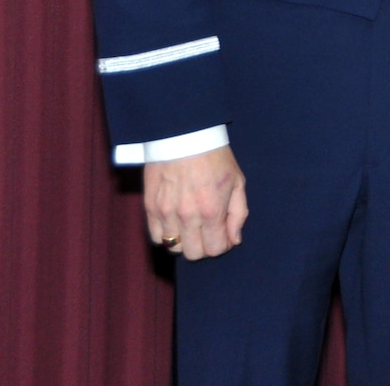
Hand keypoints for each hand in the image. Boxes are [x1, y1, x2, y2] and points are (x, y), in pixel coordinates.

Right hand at [143, 145, 247, 261]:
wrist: (185, 135)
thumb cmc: (215, 157)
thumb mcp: (237, 181)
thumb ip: (238, 214)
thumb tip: (234, 240)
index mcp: (211, 210)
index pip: (214, 250)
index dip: (222, 245)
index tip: (223, 235)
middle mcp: (187, 216)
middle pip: (193, 254)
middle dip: (204, 246)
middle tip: (208, 231)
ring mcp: (166, 213)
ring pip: (173, 248)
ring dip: (184, 241)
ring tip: (191, 226)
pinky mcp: (150, 207)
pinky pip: (155, 236)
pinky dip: (166, 234)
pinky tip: (175, 222)